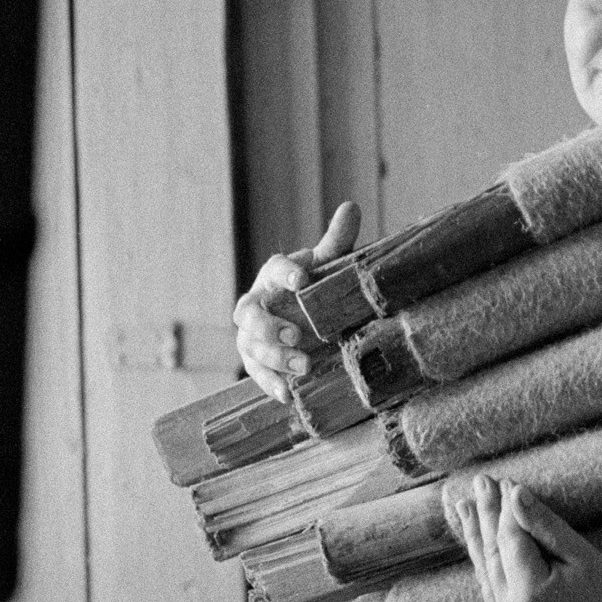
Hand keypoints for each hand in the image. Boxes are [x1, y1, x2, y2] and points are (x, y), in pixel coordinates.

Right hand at [232, 201, 360, 401]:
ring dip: (273, 359)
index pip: (273, 269)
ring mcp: (250, 334)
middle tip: (298, 336)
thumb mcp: (327, 264)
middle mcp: (255, 304)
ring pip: (249, 345)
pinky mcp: (255, 360)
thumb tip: (352, 207)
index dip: (285, 274)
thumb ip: (337, 240)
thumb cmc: (313, 286)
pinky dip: (269, 383)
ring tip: (304, 367)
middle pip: (250, 314)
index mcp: (273, 276)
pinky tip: (287, 394)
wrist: (304, 316)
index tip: (302, 279)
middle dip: (270, 327)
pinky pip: (255, 372)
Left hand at [454, 476, 601, 601]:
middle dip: (486, 516)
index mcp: (531, 595)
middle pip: (493, 556)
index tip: (504, 479)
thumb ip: (544, 525)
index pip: (511, 539)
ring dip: (477, 540)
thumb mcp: (581, 554)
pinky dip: (486, 568)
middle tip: (480, 482)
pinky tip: (480, 546)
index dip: (507, 508)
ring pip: (486, 576)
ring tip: (465, 507)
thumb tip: (514, 492)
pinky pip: (493, 596)